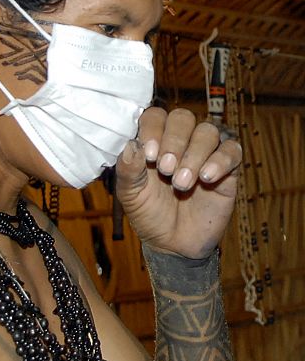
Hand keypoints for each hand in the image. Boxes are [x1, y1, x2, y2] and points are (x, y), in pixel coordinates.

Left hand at [115, 107, 241, 258]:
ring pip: (208, 131)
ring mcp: (205, 153)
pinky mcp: (227, 169)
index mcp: (154, 140)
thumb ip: (128, 169)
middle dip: (174, 141)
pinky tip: (207, 178)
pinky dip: (221, 160)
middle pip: (183, 118)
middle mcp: (180, 141)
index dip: (152, 129)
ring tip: (181, 183)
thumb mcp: (130, 194)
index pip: (155, 115)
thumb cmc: (149, 213)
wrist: (173, 245)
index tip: (149, 154)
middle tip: (165, 169)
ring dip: (194, 154)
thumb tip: (131, 145)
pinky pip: (232, 150)